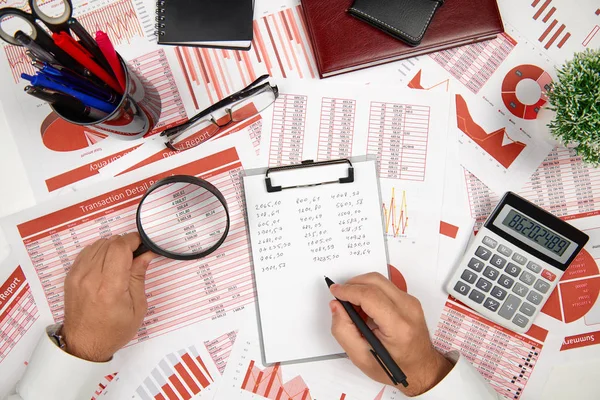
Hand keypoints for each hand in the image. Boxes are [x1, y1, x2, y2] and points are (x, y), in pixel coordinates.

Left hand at [62, 233, 154, 361]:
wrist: (84, 344)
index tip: (142, 245)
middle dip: (125, 244)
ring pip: (98, 244)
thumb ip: (139, 276)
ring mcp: (78, 276)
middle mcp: (91, 278)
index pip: (120, 247)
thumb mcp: (138, 307)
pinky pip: (87, 252)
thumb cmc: (113, 330)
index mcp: (110, 287)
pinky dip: (100, 252)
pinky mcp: (71, 276)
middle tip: (135, 255)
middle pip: (110, 243)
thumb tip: (146, 254)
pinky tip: (107, 263)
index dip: (134, 240)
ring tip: (121, 262)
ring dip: (112, 247)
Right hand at [329, 272, 452, 396]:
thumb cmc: (395, 367)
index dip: (348, 290)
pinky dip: (370, 291)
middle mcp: (408, 310)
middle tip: (341, 298)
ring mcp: (411, 302)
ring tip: (354, 307)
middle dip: (352, 284)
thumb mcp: (361, 357)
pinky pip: (385, 286)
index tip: (335, 291)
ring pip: (379, 280)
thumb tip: (336, 306)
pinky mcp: (410, 299)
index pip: (370, 296)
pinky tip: (365, 308)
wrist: (421, 368)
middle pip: (375, 281)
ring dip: (361, 287)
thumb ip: (343, 330)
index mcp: (398, 327)